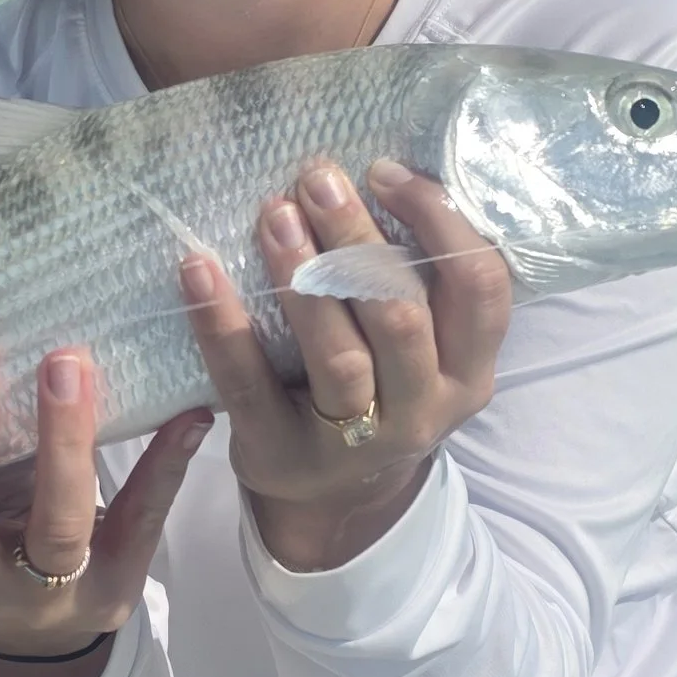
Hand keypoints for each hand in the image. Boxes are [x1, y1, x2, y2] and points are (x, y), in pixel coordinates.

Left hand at [180, 157, 511, 572]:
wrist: (334, 504)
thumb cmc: (380, 393)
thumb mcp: (424, 354)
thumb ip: (419, 285)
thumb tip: (375, 173)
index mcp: (467, 373)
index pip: (479, 288)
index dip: (439, 221)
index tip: (386, 172)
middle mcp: (421, 410)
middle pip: (400, 316)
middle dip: (358, 239)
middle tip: (317, 177)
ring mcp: (352, 441)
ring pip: (338, 356)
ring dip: (305, 277)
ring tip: (273, 212)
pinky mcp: (280, 453)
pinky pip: (247, 384)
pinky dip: (220, 323)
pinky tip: (197, 268)